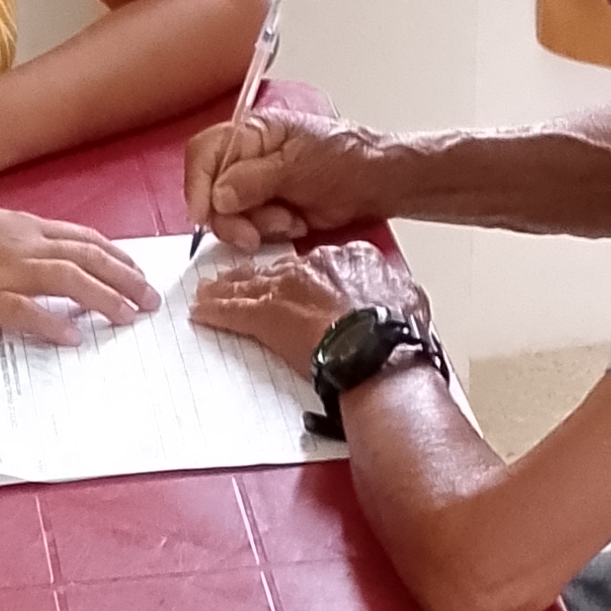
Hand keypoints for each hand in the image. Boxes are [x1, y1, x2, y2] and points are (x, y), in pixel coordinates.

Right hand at [0, 206, 160, 339]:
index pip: (81, 237)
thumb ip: (16, 239)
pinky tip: (76, 338)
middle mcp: (20, 243)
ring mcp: (4, 271)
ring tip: (128, 317)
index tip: (137, 269)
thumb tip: (44, 257)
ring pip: (70, 281)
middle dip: (125, 278)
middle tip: (151, 300)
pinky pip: (30, 313)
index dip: (115, 254)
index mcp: (21, 225)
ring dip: (105, 299)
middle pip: (87, 257)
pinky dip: (56, 325)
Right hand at [183, 108, 397, 250]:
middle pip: (210, 192)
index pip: (204, 153)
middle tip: (254, 233)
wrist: (378, 185)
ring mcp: (255, 186)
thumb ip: (254, 180)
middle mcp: (246, 158)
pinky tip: (295, 223)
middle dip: (232, 218)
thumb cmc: (346, 161)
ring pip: (228, 216)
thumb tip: (217, 196)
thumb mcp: (298, 167)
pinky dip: (269, 233)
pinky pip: (249, 229)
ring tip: (291, 219)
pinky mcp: (266, 210)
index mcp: (251, 133)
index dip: (196, 185)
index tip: (204, 215)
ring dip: (257, 226)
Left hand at [191, 237, 427, 378]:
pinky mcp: (268, 315)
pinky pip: (233, 311)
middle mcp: (316, 264)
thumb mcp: (409, 300)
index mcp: (352, 258)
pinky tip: (201, 313)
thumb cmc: (399, 335)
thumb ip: (395, 291)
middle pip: (278, 270)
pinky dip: (215, 311)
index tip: (297, 283)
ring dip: (228, 291)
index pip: (318, 262)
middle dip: (257, 279)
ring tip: (209, 293)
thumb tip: (397, 297)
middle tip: (238, 282)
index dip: (302, 275)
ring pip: (250, 285)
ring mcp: (288, 287)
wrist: (381, 353)